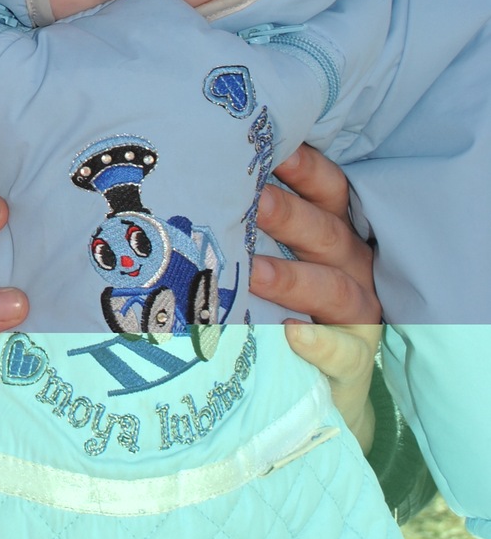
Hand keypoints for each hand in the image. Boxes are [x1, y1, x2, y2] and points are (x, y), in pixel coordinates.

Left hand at [251, 143, 380, 452]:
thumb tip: (182, 185)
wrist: (314, 389)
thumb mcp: (264, 257)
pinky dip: (320, 345)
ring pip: (337, 289)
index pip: (329, 190)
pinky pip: (344, 353)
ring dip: (295, 279)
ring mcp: (357, 316)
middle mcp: (350, 266)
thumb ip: (242, 224)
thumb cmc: (275, 304)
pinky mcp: (354, 363)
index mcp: (331, 232)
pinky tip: (290, 336)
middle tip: (249, 202)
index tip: (270, 149)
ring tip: (255, 274)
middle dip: (289, 216)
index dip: (305, 167)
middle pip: (327, 233)